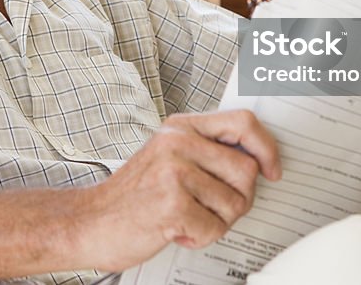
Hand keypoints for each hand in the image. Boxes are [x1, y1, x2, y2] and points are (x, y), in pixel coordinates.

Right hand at [75, 109, 281, 270]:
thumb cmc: (132, 196)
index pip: (243, 122)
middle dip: (239, 199)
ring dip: (217, 221)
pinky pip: (215, 228)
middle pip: (247, 170)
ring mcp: (174, 172)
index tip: (272, 170)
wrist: (89, 222)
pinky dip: (200, 238)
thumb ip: (204, 151)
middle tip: (214, 208)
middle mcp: (177, 143)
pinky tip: (177, 231)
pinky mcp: (171, 204)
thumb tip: (257, 159)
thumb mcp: (166, 157)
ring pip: (235, 203)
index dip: (267, 148)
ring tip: (188, 218)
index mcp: (180, 127)